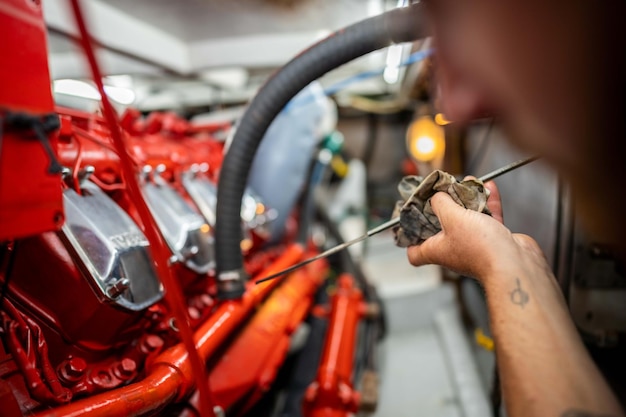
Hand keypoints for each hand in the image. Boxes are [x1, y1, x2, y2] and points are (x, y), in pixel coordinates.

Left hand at [406, 180, 542, 281]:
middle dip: (444, 207)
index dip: (410, 240)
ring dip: (467, 200)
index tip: (411, 222)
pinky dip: (488, 202)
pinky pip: (488, 218)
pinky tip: (488, 186)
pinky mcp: (494, 240)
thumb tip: (436, 196)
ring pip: (467, 219)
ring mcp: (475, 245)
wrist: (515, 264)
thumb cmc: (480, 248)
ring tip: (467, 182)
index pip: (415, 253)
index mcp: (437, 251)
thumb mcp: (451, 217)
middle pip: (442, 228)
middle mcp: (454, 250)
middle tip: (444, 191)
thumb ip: (441, 203)